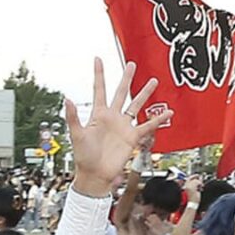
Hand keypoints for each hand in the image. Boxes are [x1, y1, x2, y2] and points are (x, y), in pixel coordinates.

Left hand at [64, 60, 170, 194]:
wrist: (95, 175)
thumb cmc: (84, 157)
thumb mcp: (76, 135)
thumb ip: (72, 117)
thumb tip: (67, 99)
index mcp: (98, 114)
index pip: (99, 89)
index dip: (99, 74)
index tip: (98, 59)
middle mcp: (112, 117)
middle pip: (121, 93)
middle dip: (126, 78)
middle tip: (132, 64)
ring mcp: (123, 126)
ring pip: (136, 105)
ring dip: (145, 94)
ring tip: (153, 81)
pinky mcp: (132, 137)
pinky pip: (148, 126)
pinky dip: (158, 120)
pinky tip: (167, 113)